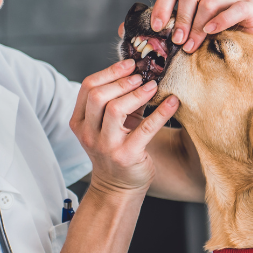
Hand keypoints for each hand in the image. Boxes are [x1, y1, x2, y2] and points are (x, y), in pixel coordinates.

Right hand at [69, 58, 179, 194]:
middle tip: (141, 76)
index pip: (87, 88)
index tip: (129, 65)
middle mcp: (88, 134)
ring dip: (137, 94)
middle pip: (98, 96)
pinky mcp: (127, 156)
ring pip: (115, 110)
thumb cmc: (116, 149)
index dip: (109, 72)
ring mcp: (106, 146)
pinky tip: (173, 102)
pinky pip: (145, 129)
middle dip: (121, 81)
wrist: (118, 187)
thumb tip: (138, 71)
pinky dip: (160, 113)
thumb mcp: (109, 125)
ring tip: (153, 86)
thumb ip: (117, 101)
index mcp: (80, 122)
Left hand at [135, 0, 252, 53]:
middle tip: (177, 42)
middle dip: (180, 19)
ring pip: (209, 1)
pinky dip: (221, 21)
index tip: (158, 28)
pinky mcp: (249, 7)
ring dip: (197, 27)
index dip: (163, 5)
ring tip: (191, 47)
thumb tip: (123, 29)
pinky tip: (211, 33)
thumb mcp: (177, 34)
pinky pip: (236, 8)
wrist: (239, 54)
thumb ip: (154, 29)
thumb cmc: (205, 42)